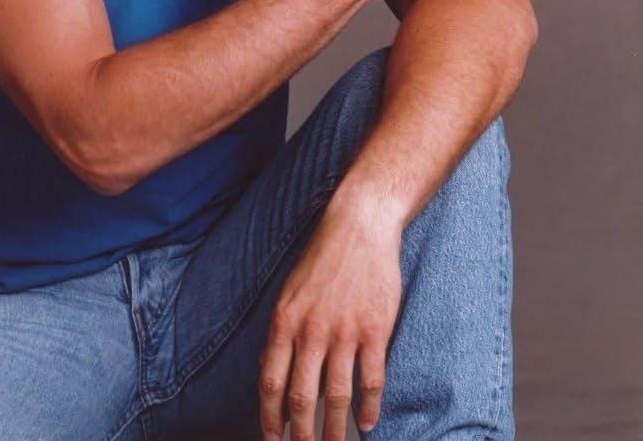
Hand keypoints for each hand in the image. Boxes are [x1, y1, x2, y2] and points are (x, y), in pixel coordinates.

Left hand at [258, 195, 402, 440]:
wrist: (359, 226)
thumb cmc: (323, 256)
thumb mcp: (290, 290)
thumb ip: (283, 331)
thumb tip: (273, 370)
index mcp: (285, 321)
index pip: (270, 382)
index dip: (269, 417)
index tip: (272, 438)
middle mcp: (311, 331)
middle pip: (301, 398)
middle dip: (301, 434)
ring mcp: (344, 332)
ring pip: (336, 397)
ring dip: (335, 430)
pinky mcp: (374, 330)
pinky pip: (371, 380)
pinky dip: (369, 408)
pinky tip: (368, 423)